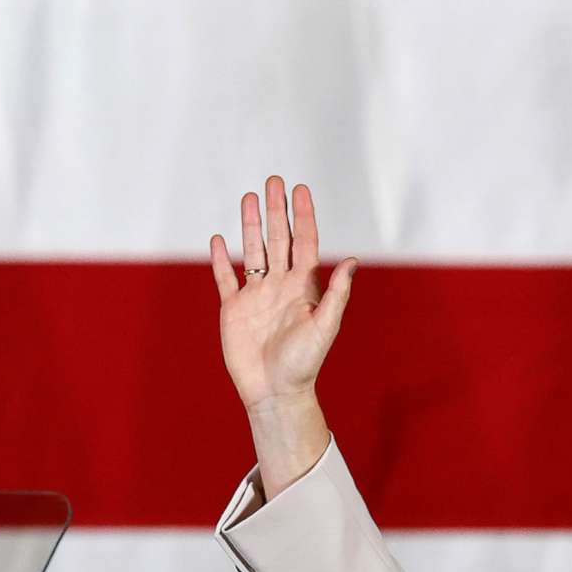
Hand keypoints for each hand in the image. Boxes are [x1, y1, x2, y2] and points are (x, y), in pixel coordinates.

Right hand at [211, 176, 354, 411]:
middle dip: (276, 210)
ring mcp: (255, 295)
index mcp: (303, 287)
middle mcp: (280, 286)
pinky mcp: (233, 308)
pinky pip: (225, 277)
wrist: (274, 391)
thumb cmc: (303, 364)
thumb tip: (353, 262)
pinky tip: (218, 239)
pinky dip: (220, 259)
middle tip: (273, 180)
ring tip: (249, 197)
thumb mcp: (324, 327)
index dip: (303, 216)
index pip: (304, 242)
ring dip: (251, 225)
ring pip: (252, 251)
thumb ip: (336, 294)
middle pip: (278, 239)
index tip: (300, 189)